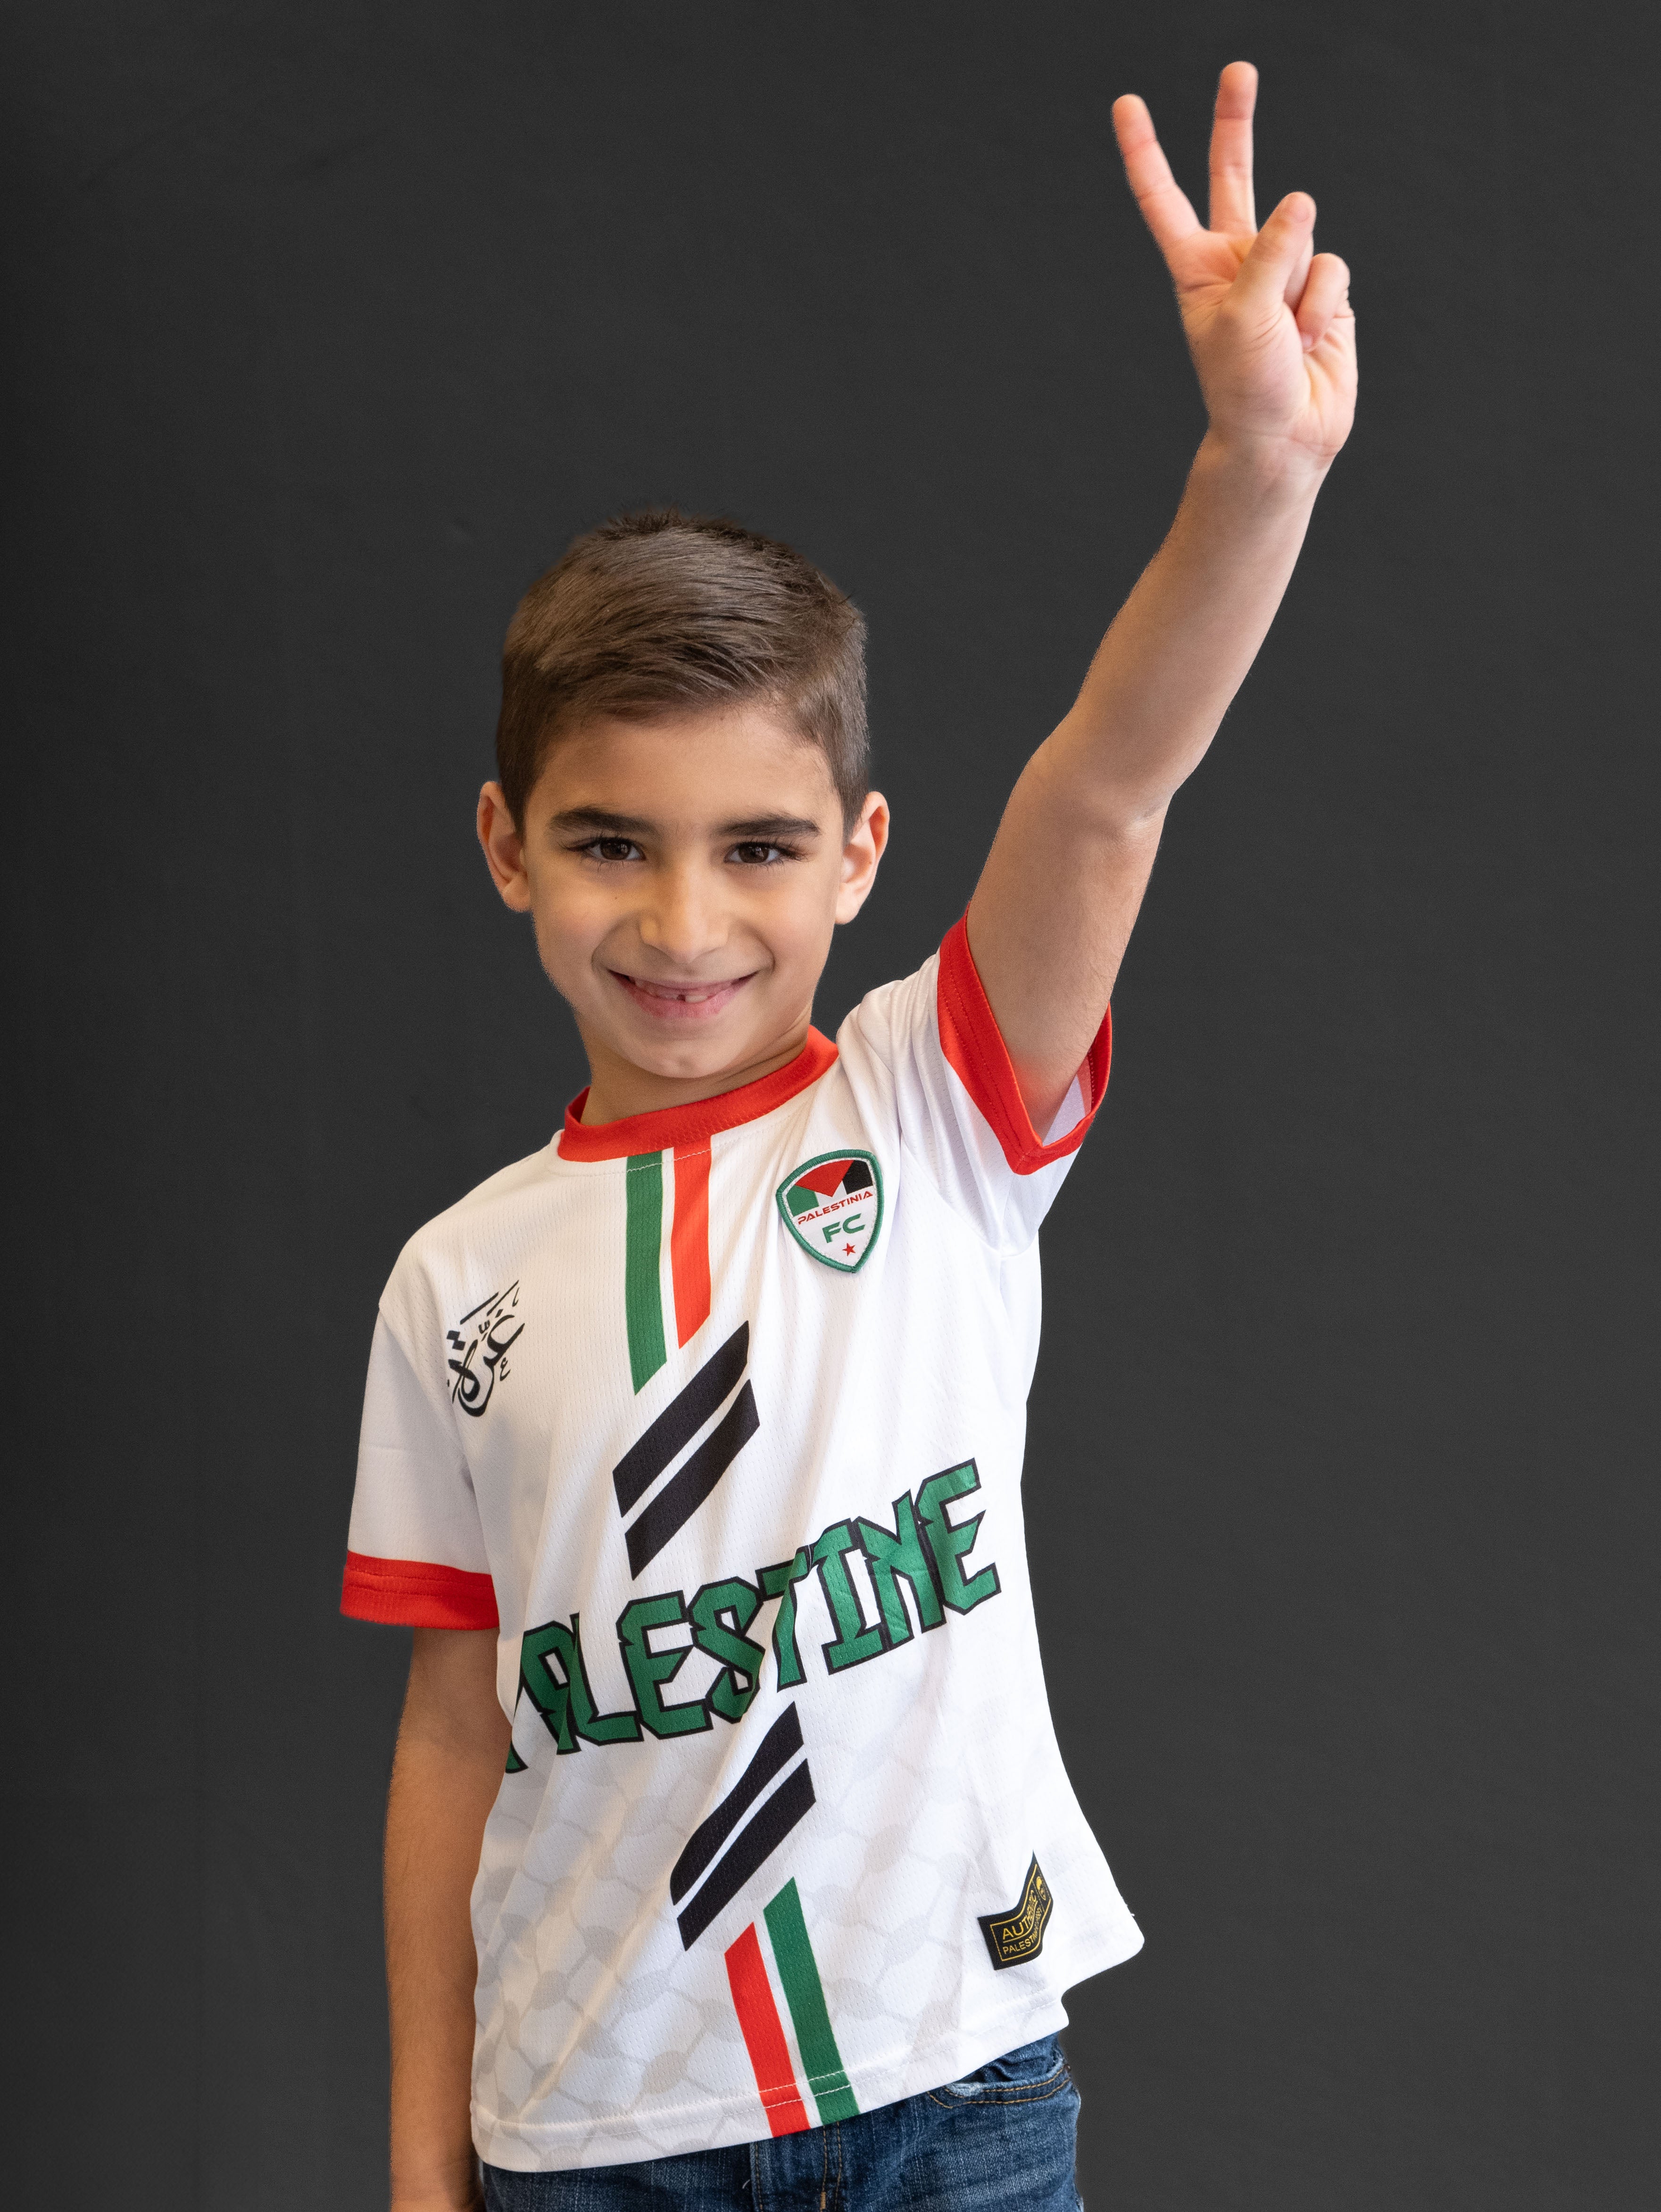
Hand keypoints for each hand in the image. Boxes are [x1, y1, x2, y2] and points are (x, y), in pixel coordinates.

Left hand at [1113, 62, 1355, 472]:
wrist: (1284, 440)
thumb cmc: (1246, 389)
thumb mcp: (1245, 317)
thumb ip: (1270, 252)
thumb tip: (1301, 201)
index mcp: (1197, 267)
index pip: (1164, 198)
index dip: (1145, 152)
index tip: (1126, 105)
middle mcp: (1238, 261)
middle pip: (1235, 176)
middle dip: (1236, 122)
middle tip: (1238, 69)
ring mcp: (1283, 272)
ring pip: (1304, 237)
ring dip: (1300, 290)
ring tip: (1287, 337)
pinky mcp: (1323, 291)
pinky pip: (1334, 270)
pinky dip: (1324, 307)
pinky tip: (1310, 341)